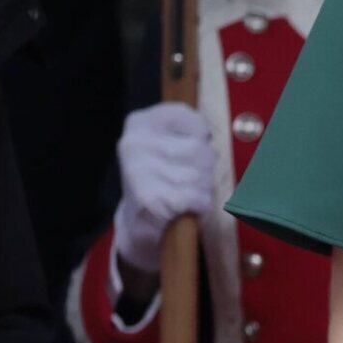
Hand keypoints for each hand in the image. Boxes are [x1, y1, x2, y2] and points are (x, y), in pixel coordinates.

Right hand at [114, 103, 215, 275]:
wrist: (136, 221)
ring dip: (202, 187)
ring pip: (201, 175)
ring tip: (184, 191)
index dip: (202, 137)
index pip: (195, 121)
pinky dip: (199, 204)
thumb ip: (191, 128)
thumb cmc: (162, 174)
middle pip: (202, 150)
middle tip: (186, 177)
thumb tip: (207, 136)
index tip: (193, 145)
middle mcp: (136, 144)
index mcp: (140, 123)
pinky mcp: (149, 200)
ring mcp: (140, 172)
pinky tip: (185, 206)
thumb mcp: (170, 140)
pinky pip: (197, 198)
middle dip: (204, 167)